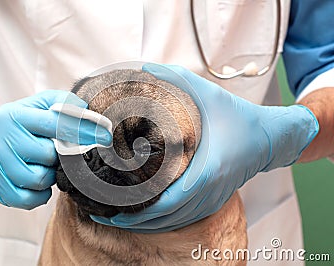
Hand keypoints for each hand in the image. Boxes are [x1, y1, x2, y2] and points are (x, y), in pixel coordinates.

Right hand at [0, 90, 111, 209]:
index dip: (82, 131)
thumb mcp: (38, 104)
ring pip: (38, 179)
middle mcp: (2, 139)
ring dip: (50, 176)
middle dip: (60, 156)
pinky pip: (26, 199)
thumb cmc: (20, 123)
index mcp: (15, 116)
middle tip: (58, 153)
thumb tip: (86, 109)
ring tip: (46, 166)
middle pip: (47, 155)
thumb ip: (63, 103)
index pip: (53, 124)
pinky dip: (40, 195)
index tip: (104, 137)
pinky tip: (41, 185)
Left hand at [91, 63, 318, 231]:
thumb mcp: (209, 94)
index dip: (138, 210)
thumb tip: (145, 69)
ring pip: (173, 223)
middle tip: (103, 214)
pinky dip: (161, 222)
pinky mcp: (213, 201)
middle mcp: (209, 193)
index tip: (112, 209)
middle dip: (133, 221)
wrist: (268, 138)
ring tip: (116, 219)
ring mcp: (212, 201)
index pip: (167, 201)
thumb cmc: (239, 119)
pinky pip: (183, 219)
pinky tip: (144, 218)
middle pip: (165, 218)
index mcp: (206, 171)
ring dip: (144, 225)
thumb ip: (176, 79)